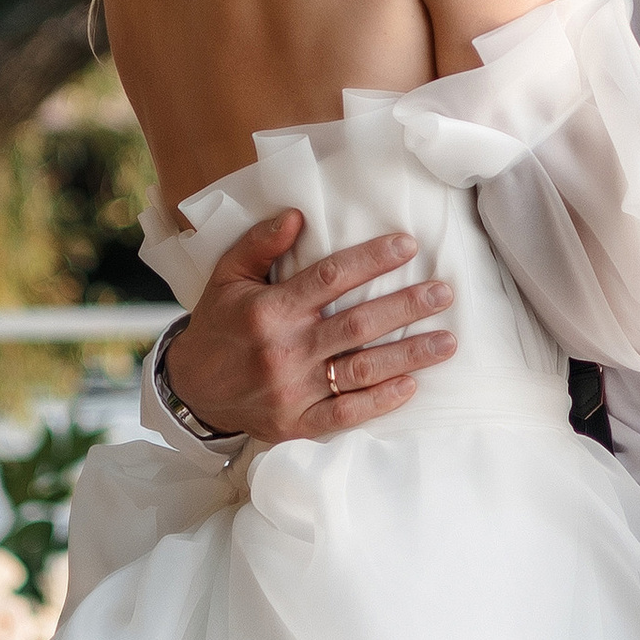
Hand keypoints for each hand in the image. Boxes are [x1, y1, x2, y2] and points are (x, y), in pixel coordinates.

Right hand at [161, 212, 456, 442]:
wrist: (192, 390)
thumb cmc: (217, 326)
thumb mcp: (226, 277)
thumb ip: (259, 244)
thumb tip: (297, 216)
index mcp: (271, 310)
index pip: (331, 278)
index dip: (372, 259)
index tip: (408, 245)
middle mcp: (286, 350)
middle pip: (358, 325)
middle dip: (406, 307)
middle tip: (444, 292)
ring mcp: (294, 391)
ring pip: (361, 371)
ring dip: (409, 355)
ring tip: (447, 341)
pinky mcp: (298, 424)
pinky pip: (346, 415)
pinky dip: (380, 401)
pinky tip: (412, 385)